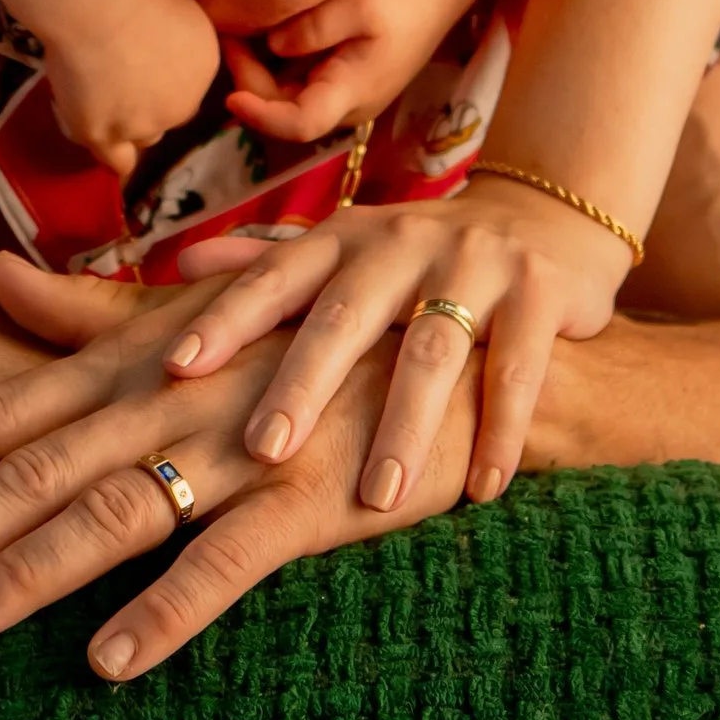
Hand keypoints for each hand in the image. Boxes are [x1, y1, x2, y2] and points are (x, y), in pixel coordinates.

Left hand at [0, 259, 474, 677]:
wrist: (480, 335)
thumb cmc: (326, 335)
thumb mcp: (200, 317)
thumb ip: (94, 316)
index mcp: (142, 359)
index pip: (13, 407)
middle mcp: (176, 394)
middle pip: (40, 466)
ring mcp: (242, 443)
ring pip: (114, 510)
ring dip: (29, 571)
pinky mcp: (314, 495)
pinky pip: (227, 560)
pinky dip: (166, 610)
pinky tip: (109, 660)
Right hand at [41, 0, 222, 174]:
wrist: (98, 4)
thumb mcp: (179, 8)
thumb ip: (179, 40)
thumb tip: (164, 48)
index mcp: (206, 67)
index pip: (187, 87)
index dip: (161, 76)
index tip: (138, 59)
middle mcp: (183, 105)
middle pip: (168, 115)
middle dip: (148, 101)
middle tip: (117, 75)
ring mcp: (143, 125)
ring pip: (141, 138)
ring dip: (126, 125)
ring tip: (98, 98)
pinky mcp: (103, 135)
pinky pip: (116, 162)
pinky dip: (109, 152)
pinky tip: (97, 135)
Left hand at [165, 174, 635, 503]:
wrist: (545, 220)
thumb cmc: (418, 260)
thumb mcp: (346, 254)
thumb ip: (272, 266)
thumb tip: (184, 267)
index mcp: (342, 238)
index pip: (273, 276)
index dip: (226, 319)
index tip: (174, 367)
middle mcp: (401, 242)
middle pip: (344, 316)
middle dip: (301, 383)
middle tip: (263, 449)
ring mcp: (474, 262)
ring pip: (433, 350)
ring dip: (405, 427)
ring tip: (378, 499)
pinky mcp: (542, 291)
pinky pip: (519, 368)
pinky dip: (501, 431)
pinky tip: (483, 489)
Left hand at [224, 0, 511, 148]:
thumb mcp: (359, 3)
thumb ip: (312, 29)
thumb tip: (272, 46)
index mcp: (353, 92)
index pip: (299, 124)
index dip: (261, 117)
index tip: (228, 98)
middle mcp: (347, 104)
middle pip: (284, 110)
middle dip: (249, 80)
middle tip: (229, 34)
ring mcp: (345, 91)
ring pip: (287, 97)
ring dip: (258, 71)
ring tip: (238, 30)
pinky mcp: (343, 75)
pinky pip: (299, 79)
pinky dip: (273, 62)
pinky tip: (260, 30)